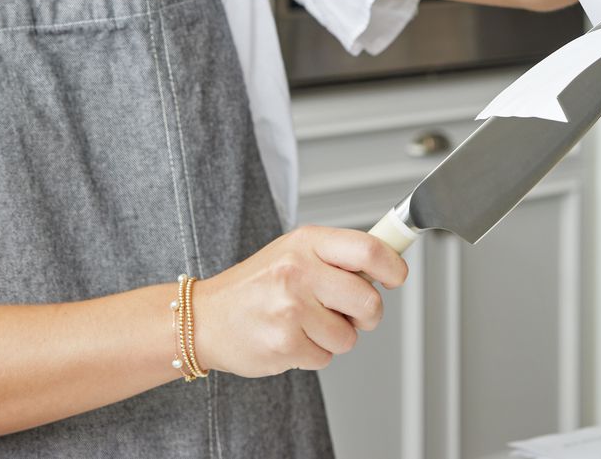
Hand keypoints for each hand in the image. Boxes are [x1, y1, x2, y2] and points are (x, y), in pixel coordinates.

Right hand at [188, 226, 407, 377]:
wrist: (204, 319)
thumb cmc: (255, 286)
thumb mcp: (293, 253)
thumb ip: (337, 258)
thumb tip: (387, 266)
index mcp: (306, 242)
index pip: (369, 249)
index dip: (394, 267)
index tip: (395, 278)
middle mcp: (299, 271)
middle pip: (368, 301)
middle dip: (367, 316)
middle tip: (350, 314)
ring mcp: (290, 308)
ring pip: (349, 336)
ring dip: (335, 338)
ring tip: (305, 325)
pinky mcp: (284, 343)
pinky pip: (325, 357)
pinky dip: (313, 354)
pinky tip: (290, 339)